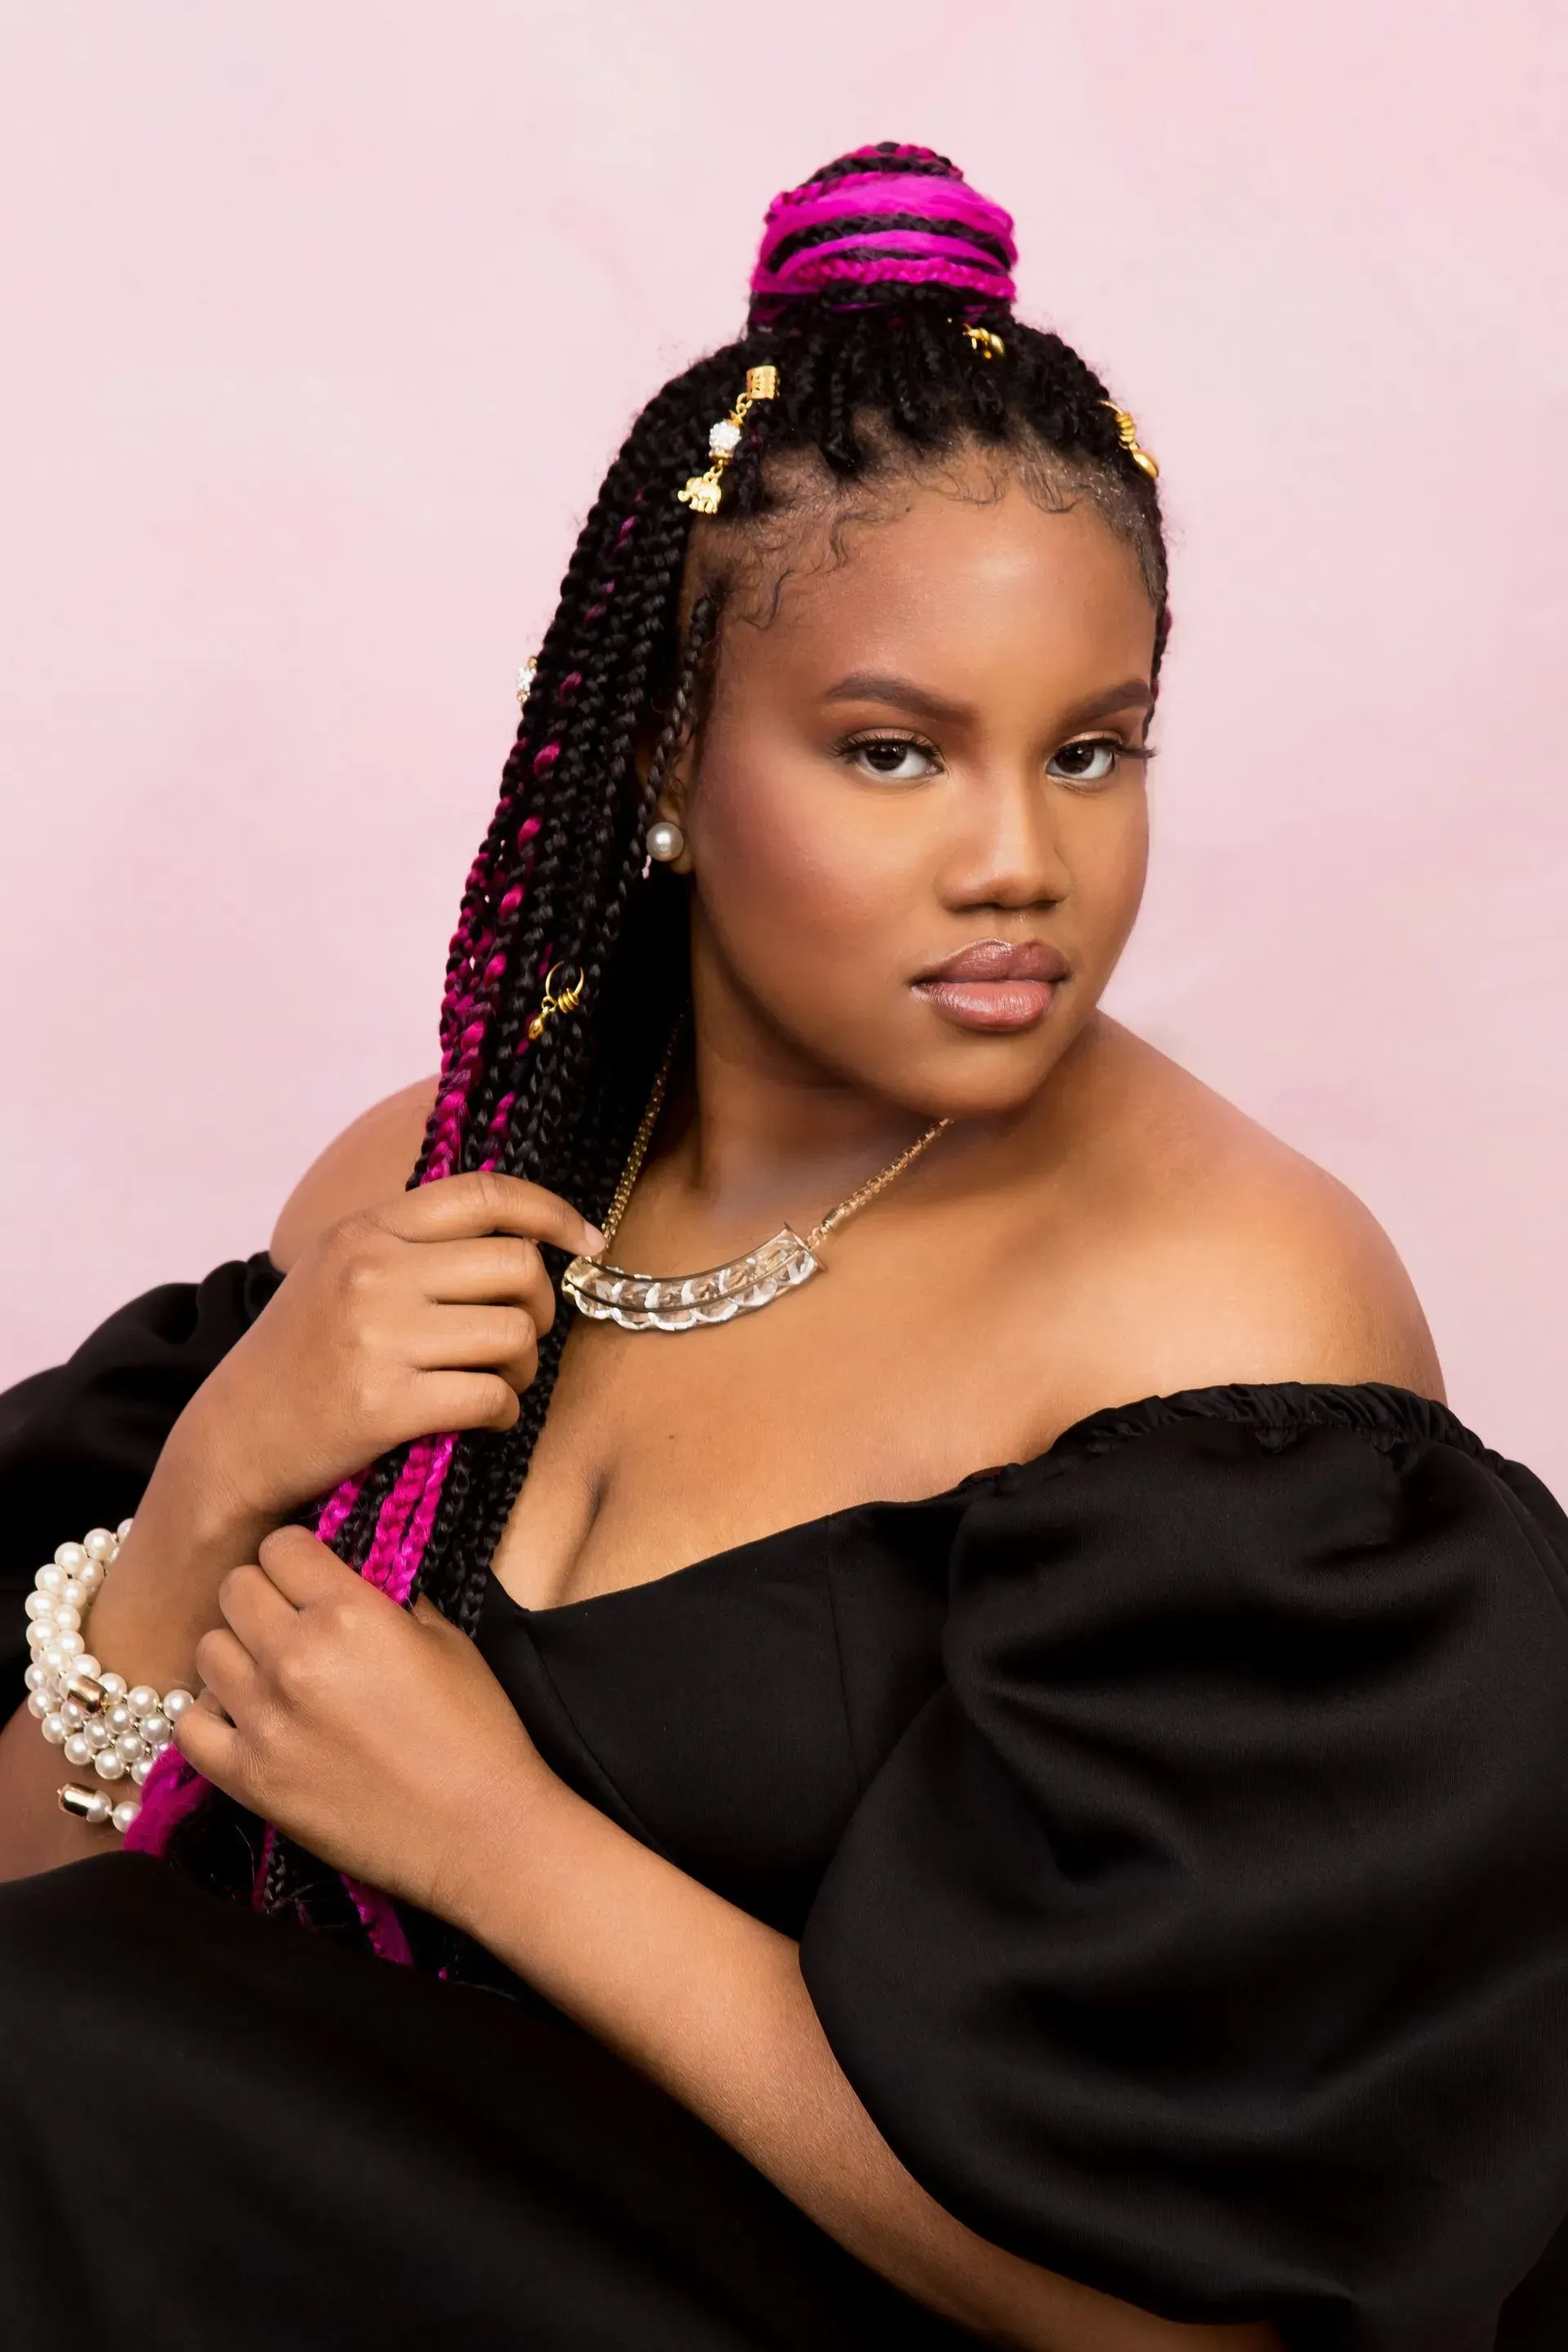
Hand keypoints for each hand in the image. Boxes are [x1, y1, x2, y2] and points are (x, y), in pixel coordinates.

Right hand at [173, 1172, 604, 1523]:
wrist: (234, 1439)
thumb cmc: (301, 1357)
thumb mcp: (339, 1270)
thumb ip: (412, 1244)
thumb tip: (521, 1238)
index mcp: (365, 1229)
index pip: (483, 1194)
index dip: (551, 1212)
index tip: (587, 1242)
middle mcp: (372, 1271)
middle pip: (516, 1267)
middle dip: (540, 1307)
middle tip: (520, 1337)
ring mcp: (376, 1336)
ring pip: (513, 1334)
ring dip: (523, 1368)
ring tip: (497, 1383)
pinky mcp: (383, 1404)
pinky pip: (490, 1396)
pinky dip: (503, 1413)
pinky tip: (482, 1418)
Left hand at [177, 1526, 553, 1917]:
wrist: (478, 1832)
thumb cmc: (476, 1731)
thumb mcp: (446, 1639)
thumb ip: (387, 1598)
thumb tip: (349, 1578)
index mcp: (349, 1614)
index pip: (281, 1546)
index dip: (299, 1556)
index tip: (313, 1575)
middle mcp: (295, 1657)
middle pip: (235, 1588)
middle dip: (264, 1595)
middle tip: (293, 1621)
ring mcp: (264, 1719)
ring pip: (207, 1649)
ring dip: (238, 1651)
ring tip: (273, 1672)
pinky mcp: (248, 1777)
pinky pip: (190, 1725)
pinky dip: (212, 1716)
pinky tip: (249, 1719)